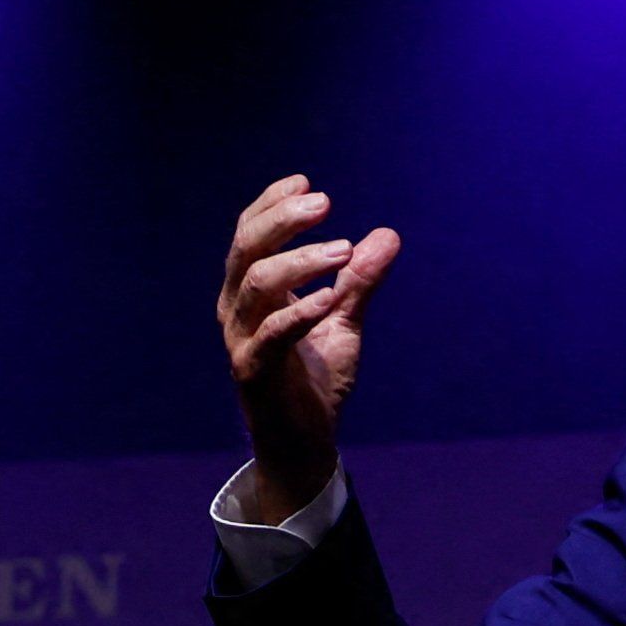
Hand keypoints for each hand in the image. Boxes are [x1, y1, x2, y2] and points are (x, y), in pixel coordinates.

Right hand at [217, 175, 402, 523]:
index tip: (306, 183)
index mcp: (250, 291)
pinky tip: (331, 296)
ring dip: (301, 260)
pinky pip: (273, 333)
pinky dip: (301, 310)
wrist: (305, 442)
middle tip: (325, 203)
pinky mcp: (253, 371)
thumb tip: (388, 235)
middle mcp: (237, 309)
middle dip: (283, 219)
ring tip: (344, 250)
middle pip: (246, 248)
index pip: (249, 233)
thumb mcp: (344, 321)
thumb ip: (360, 280)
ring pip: (257, 283)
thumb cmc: (316, 379)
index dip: (272, 204)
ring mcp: (241, 339)